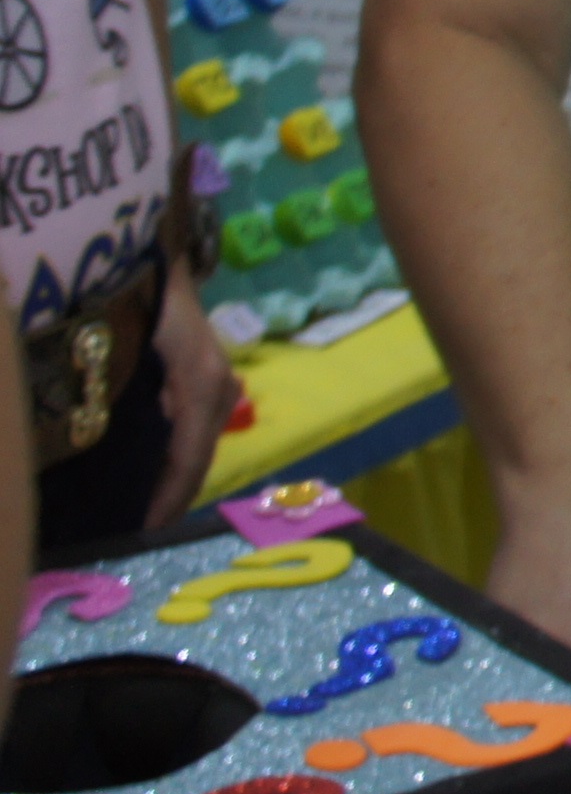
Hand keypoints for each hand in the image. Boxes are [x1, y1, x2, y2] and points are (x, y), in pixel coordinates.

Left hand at [139, 275, 241, 528]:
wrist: (151, 261)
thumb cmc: (137, 306)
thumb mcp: (131, 358)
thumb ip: (136, 410)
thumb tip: (129, 466)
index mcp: (203, 389)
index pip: (187, 461)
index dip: (166, 500)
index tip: (141, 532)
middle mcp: (218, 390)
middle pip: (197, 458)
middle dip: (170, 496)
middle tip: (136, 528)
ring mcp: (216, 384)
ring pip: (196, 446)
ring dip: (171, 478)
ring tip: (140, 507)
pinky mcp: (207, 380)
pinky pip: (192, 431)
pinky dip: (172, 456)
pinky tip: (148, 471)